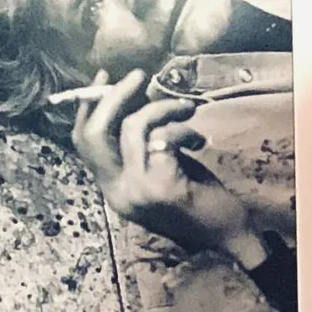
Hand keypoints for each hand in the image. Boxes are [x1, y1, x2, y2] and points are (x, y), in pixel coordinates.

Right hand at [61, 70, 260, 262]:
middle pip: (96, 132)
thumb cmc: (199, 197)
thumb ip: (141, 139)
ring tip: (187, 109)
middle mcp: (117, 191)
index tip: (105, 77)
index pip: (83, 141)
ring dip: (163, 108)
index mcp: (111, 188)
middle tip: (138, 76)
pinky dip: (182, 129)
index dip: (89, 106)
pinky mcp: (161, 186)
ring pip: (133, 127)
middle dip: (114, 97)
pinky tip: (199, 139)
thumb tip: (133, 94)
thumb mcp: (161, 166)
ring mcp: (136, 190)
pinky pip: (163, 138)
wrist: (229, 235)